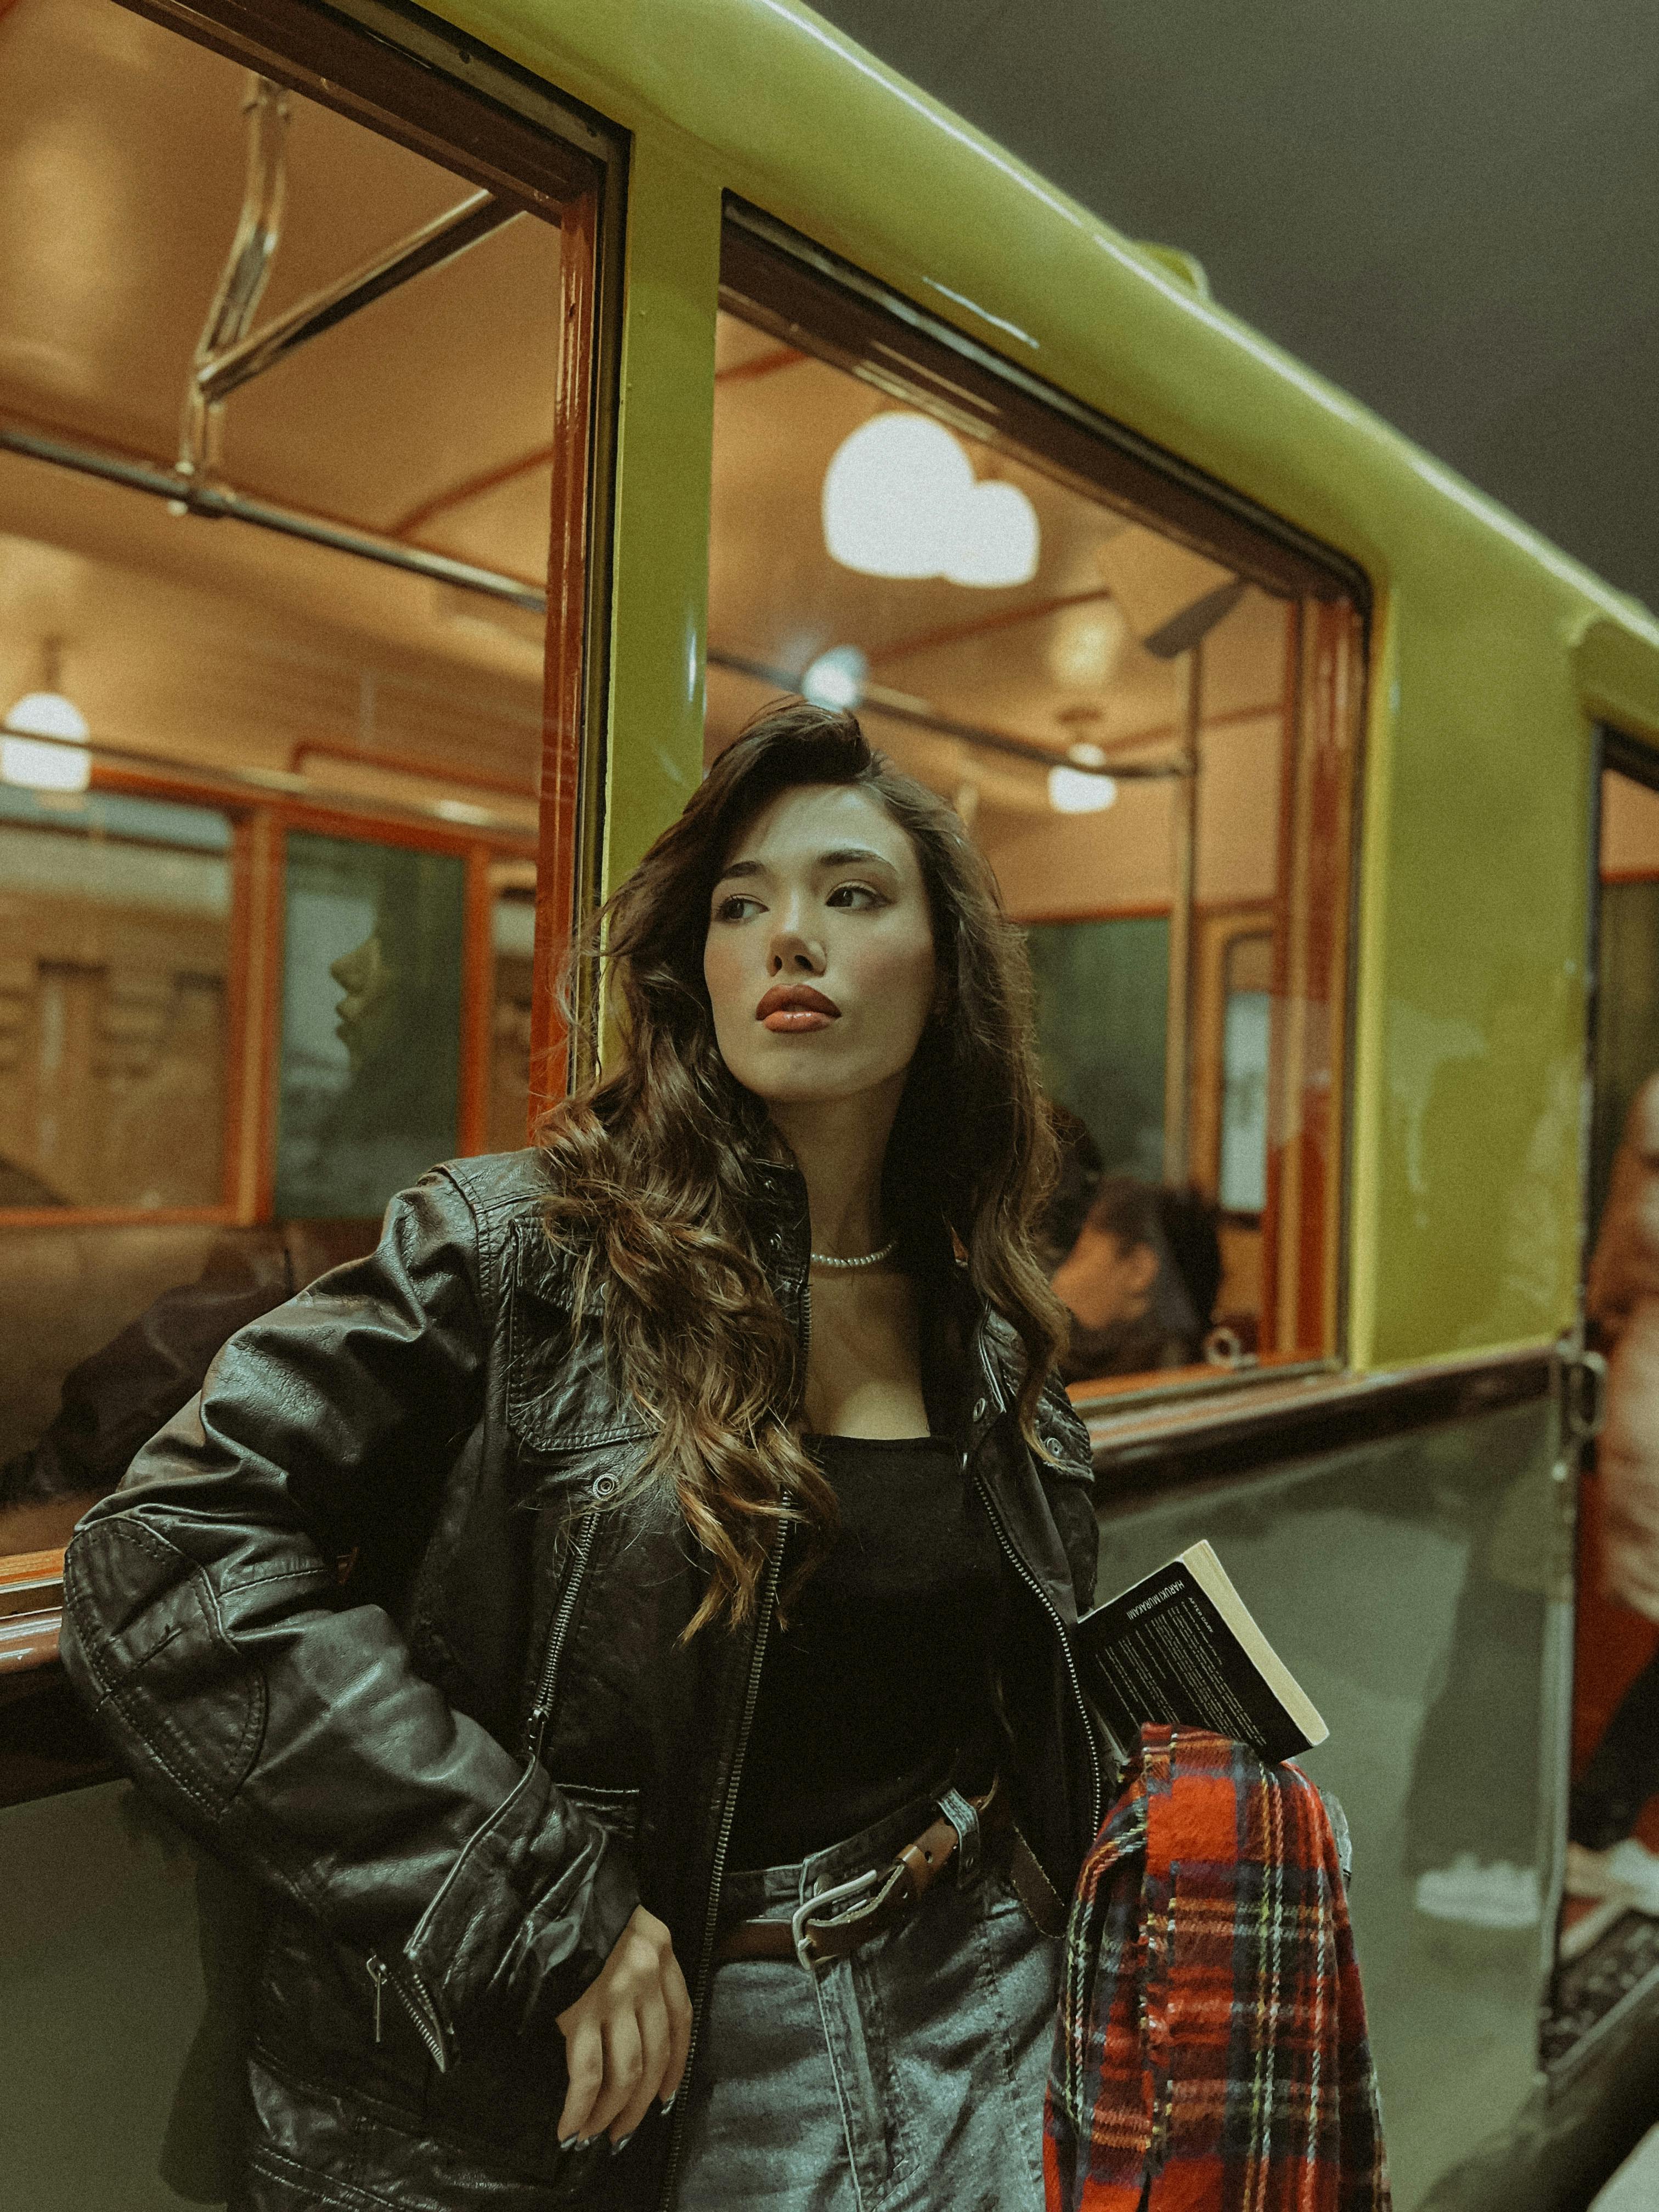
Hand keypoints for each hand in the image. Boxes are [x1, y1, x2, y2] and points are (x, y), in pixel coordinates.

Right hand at [555, 1907, 691, 2145]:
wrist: (553, 1886)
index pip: (682, 2022)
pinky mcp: (579, 2010)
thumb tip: (633, 2023)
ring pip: (624, 2072)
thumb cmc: (584, 1909)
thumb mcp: (629, 1926)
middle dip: (639, 2105)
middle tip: (622, 2132)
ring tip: (595, 2135)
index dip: (676, 2067)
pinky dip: (580, 2107)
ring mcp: (614, 1995)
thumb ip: (642, 1965)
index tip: (666, 2099)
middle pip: (654, 2057)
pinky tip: (570, 2128)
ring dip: (610, 2113)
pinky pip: (586, 2073)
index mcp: (661, 1953)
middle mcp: (646, 1977)